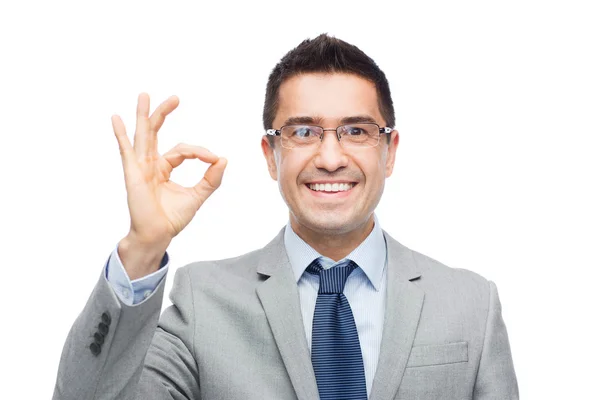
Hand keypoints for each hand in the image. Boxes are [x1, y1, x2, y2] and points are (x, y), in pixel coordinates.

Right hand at [112, 93, 226, 247]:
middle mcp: (150, 164)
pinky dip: (121, 135)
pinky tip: (116, 119)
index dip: (199, 152)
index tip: (213, 159)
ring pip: (143, 136)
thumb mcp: (197, 196)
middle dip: (164, 114)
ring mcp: (140, 167)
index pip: (183, 150)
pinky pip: (126, 151)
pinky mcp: (133, 174)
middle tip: (175, 98)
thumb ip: (211, 179)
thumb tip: (223, 159)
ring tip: (145, 95)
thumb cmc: (172, 218)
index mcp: (164, 168)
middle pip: (157, 132)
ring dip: (144, 115)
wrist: (158, 234)